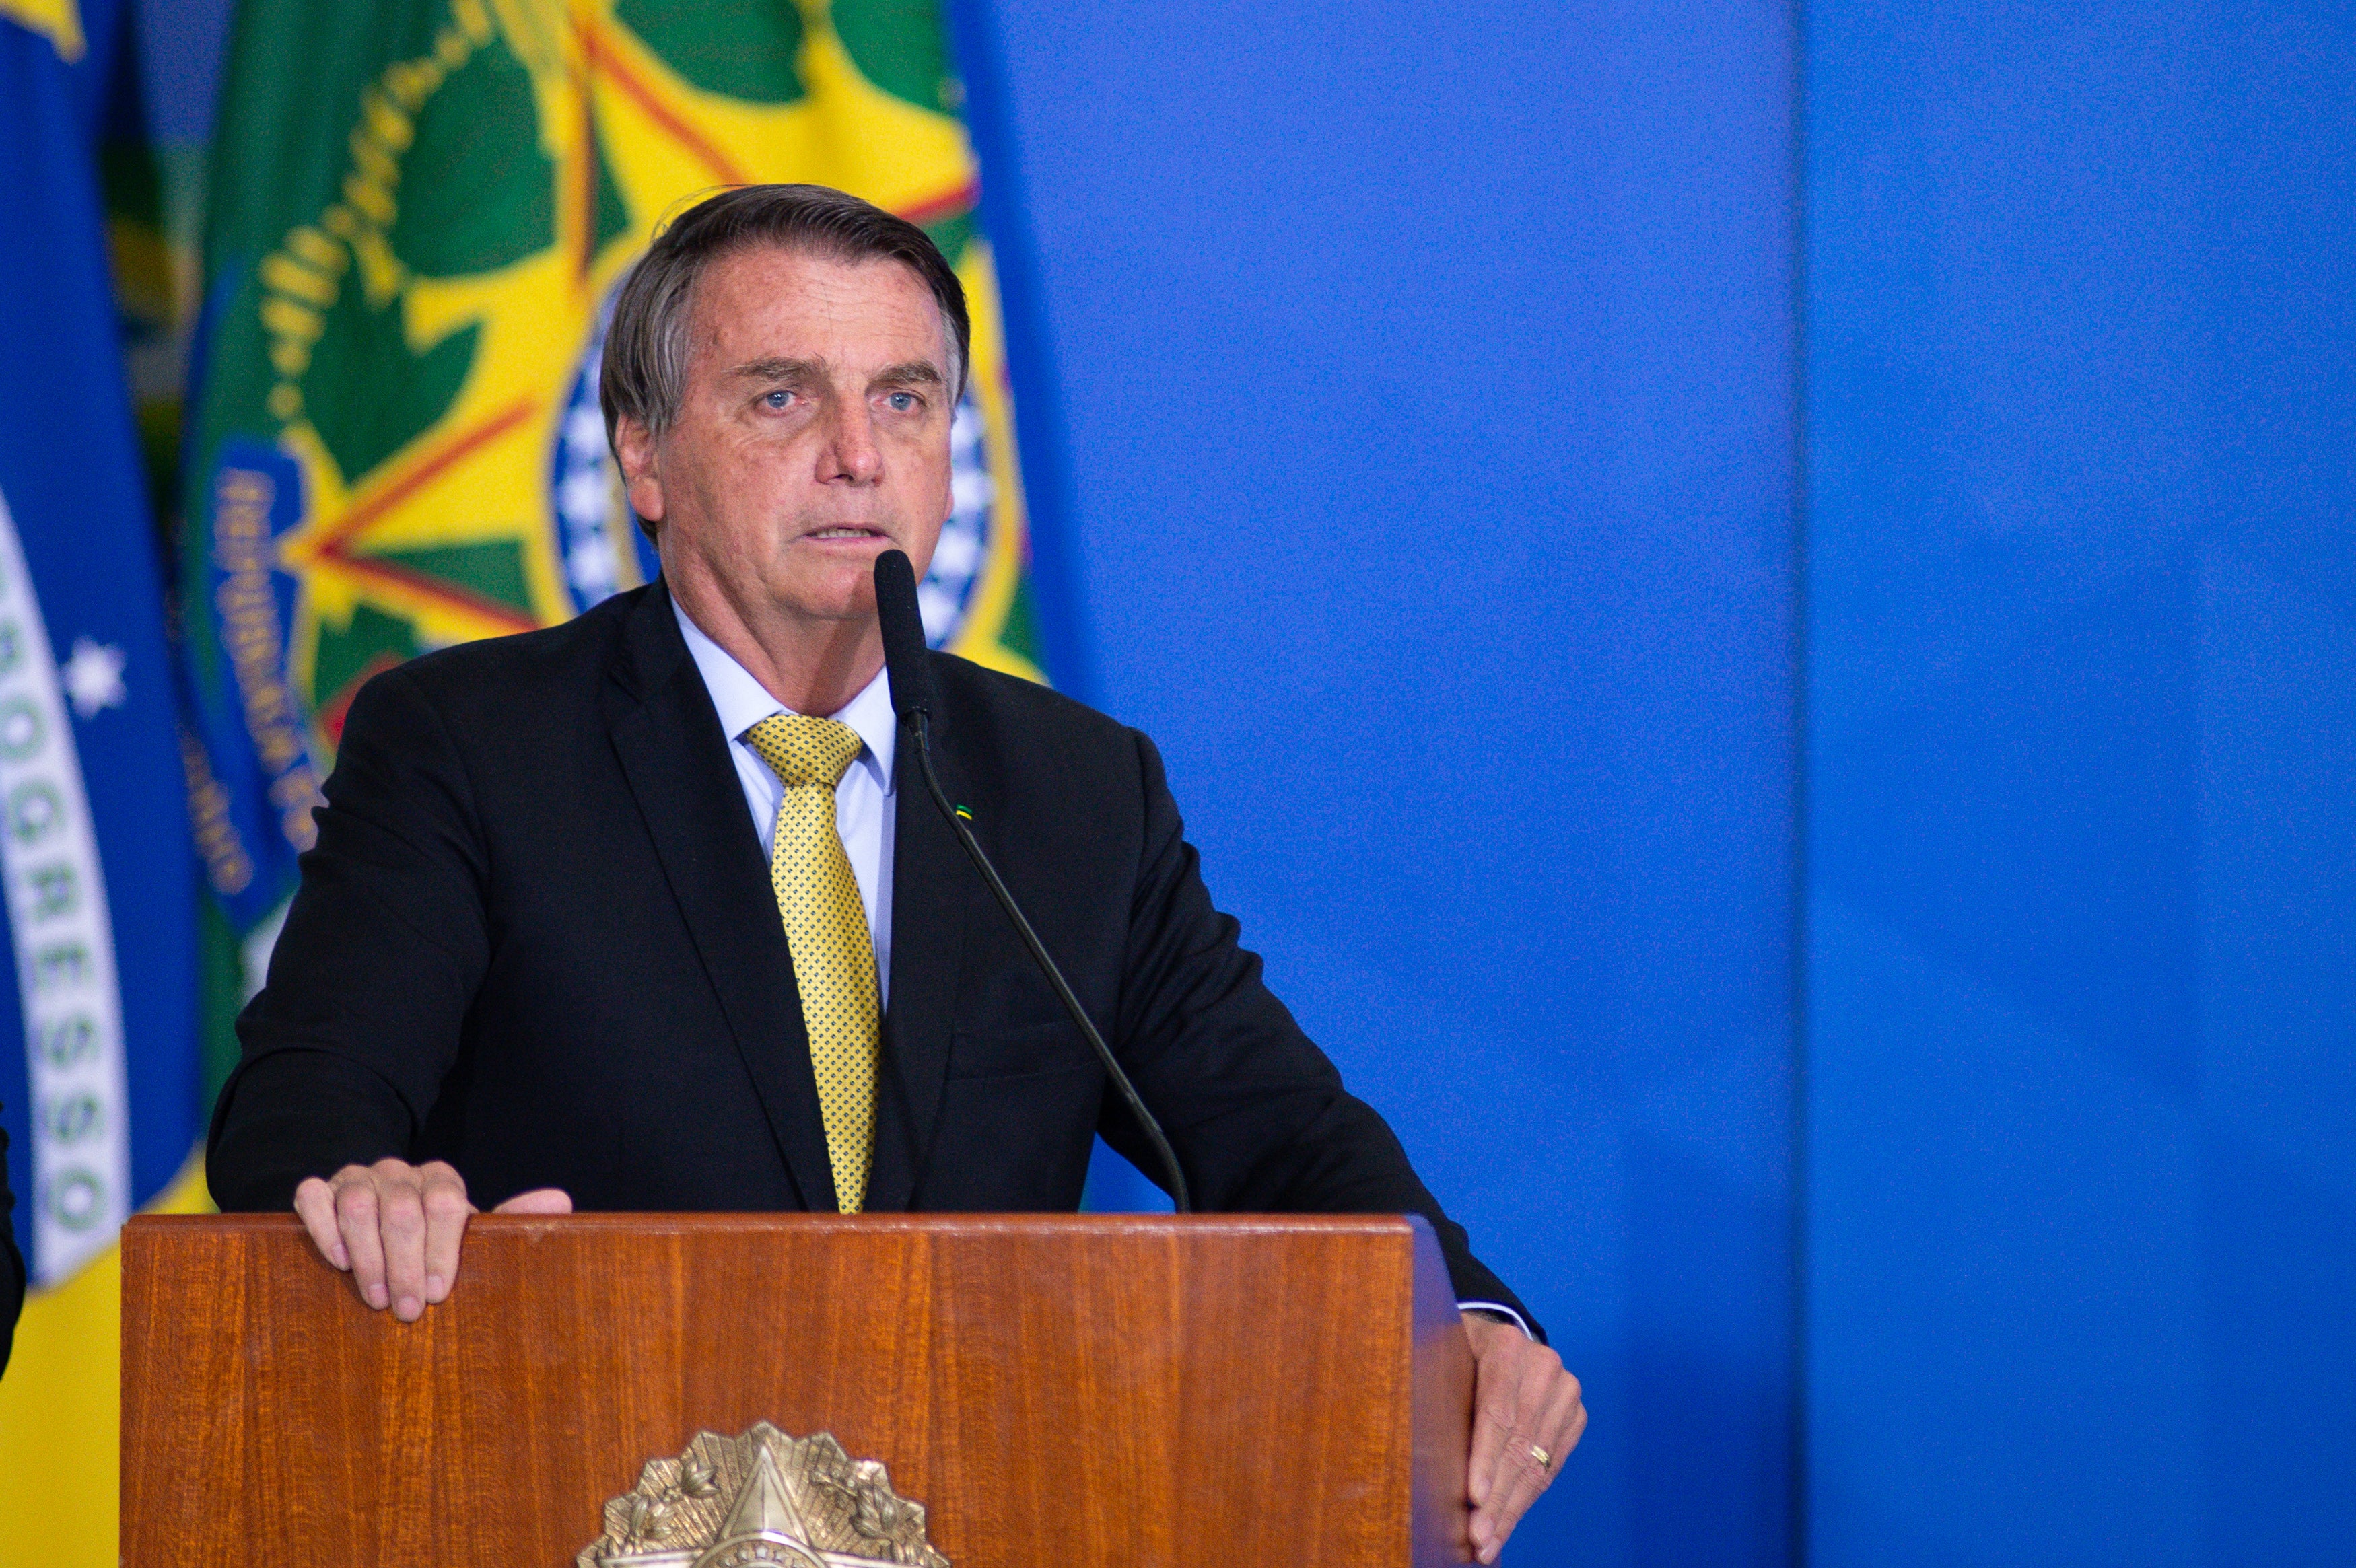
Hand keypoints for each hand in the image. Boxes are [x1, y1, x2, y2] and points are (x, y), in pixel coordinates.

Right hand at [292, 1159, 572, 1321]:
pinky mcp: (322, 1190)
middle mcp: (401, 1172)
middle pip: (402, 1208)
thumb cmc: (437, 1246)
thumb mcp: (475, 1239)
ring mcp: (358, 1178)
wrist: (383, 1235)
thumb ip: (513, 1222)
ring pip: (358, 1203)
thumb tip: (560, 1202)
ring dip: (366, 1255)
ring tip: (375, 1298)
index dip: (442, 1250)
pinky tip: (336, 1262)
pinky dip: (323, 1228)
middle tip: (405, 1310)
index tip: (437, 1293)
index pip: (448, 1203)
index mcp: (443, 1180)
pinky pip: (313, 1196)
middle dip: (405, 1263)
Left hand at [1463, 1310, 1583, 1562]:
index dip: (1486, 1458)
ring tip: (1488, 1543)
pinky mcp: (1575, 1417)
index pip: (1497, 1411)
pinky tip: (1505, 1526)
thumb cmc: (1459, 1354)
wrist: (1503, 1342)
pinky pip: (1550, 1468)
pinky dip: (1525, 1501)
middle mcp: (1544, 1367)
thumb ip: (1440, 1391)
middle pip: (1519, 1444)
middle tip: (1477, 1536)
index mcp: (1507, 1347)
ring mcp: (1565, 1392)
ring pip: (1537, 1463)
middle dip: (1498, 1497)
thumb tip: (1420, 1446)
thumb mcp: (1444, 1359)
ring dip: (1511, 1509)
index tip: (1474, 1496)